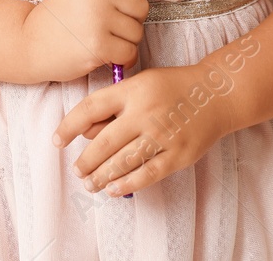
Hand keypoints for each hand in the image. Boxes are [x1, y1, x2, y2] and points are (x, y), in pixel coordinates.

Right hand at [25, 0, 150, 82]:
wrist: (30, 42)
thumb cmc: (59, 17)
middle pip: (141, 6)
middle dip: (129, 19)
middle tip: (107, 24)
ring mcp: (97, 19)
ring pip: (137, 32)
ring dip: (124, 40)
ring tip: (101, 38)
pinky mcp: (99, 46)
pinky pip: (130, 52)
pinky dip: (121, 58)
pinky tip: (105, 54)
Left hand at [51, 64, 235, 196]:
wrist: (216, 94)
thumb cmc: (170, 88)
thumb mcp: (139, 83)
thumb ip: (114, 104)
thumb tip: (85, 131)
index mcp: (131, 90)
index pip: (90, 109)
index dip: (68, 126)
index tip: (57, 141)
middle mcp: (145, 112)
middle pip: (105, 142)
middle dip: (86, 161)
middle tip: (77, 171)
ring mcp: (163, 134)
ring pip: (124, 161)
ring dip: (102, 176)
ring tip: (89, 184)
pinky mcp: (179, 154)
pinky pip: (148, 173)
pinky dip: (128, 183)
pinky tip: (113, 189)